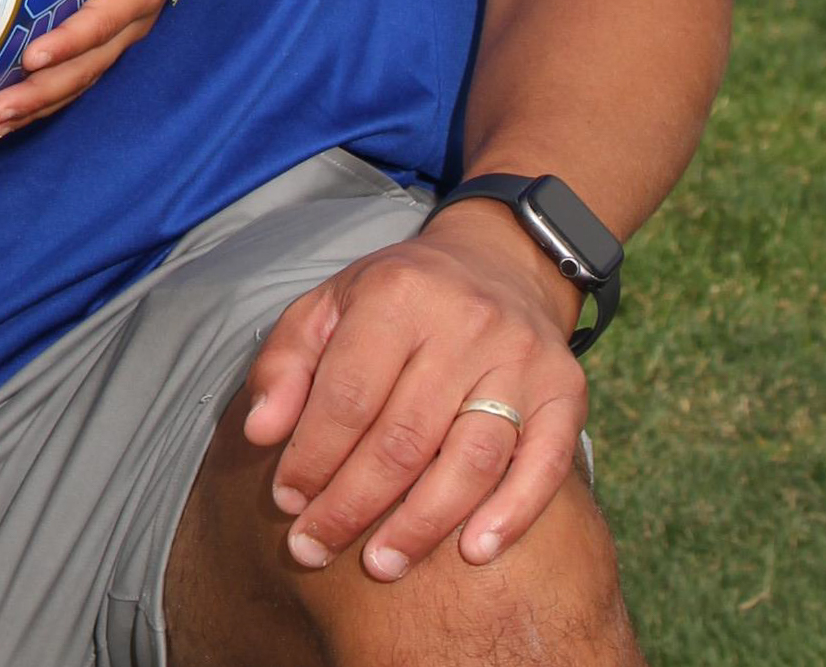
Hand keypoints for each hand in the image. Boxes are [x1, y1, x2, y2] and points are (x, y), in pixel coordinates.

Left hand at [0, 0, 200, 138]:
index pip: (106, 19)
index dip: (72, 41)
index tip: (32, 57)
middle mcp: (130, 22)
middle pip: (86, 66)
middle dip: (42, 92)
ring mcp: (113, 38)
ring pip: (75, 81)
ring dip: (34, 107)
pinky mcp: (96, 43)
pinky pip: (69, 78)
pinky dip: (37, 102)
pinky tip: (1, 120)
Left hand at [244, 206, 588, 579]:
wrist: (498, 261)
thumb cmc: (398, 295)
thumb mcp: (331, 304)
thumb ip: (287, 362)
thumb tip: (260, 433)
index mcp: (397, 294)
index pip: (348, 395)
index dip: (312, 457)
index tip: (286, 501)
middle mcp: (464, 323)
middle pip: (404, 438)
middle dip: (352, 504)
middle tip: (315, 547)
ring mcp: (520, 358)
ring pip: (469, 460)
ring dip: (421, 525)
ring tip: (380, 563)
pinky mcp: (566, 390)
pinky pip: (543, 465)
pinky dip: (511, 514)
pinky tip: (473, 552)